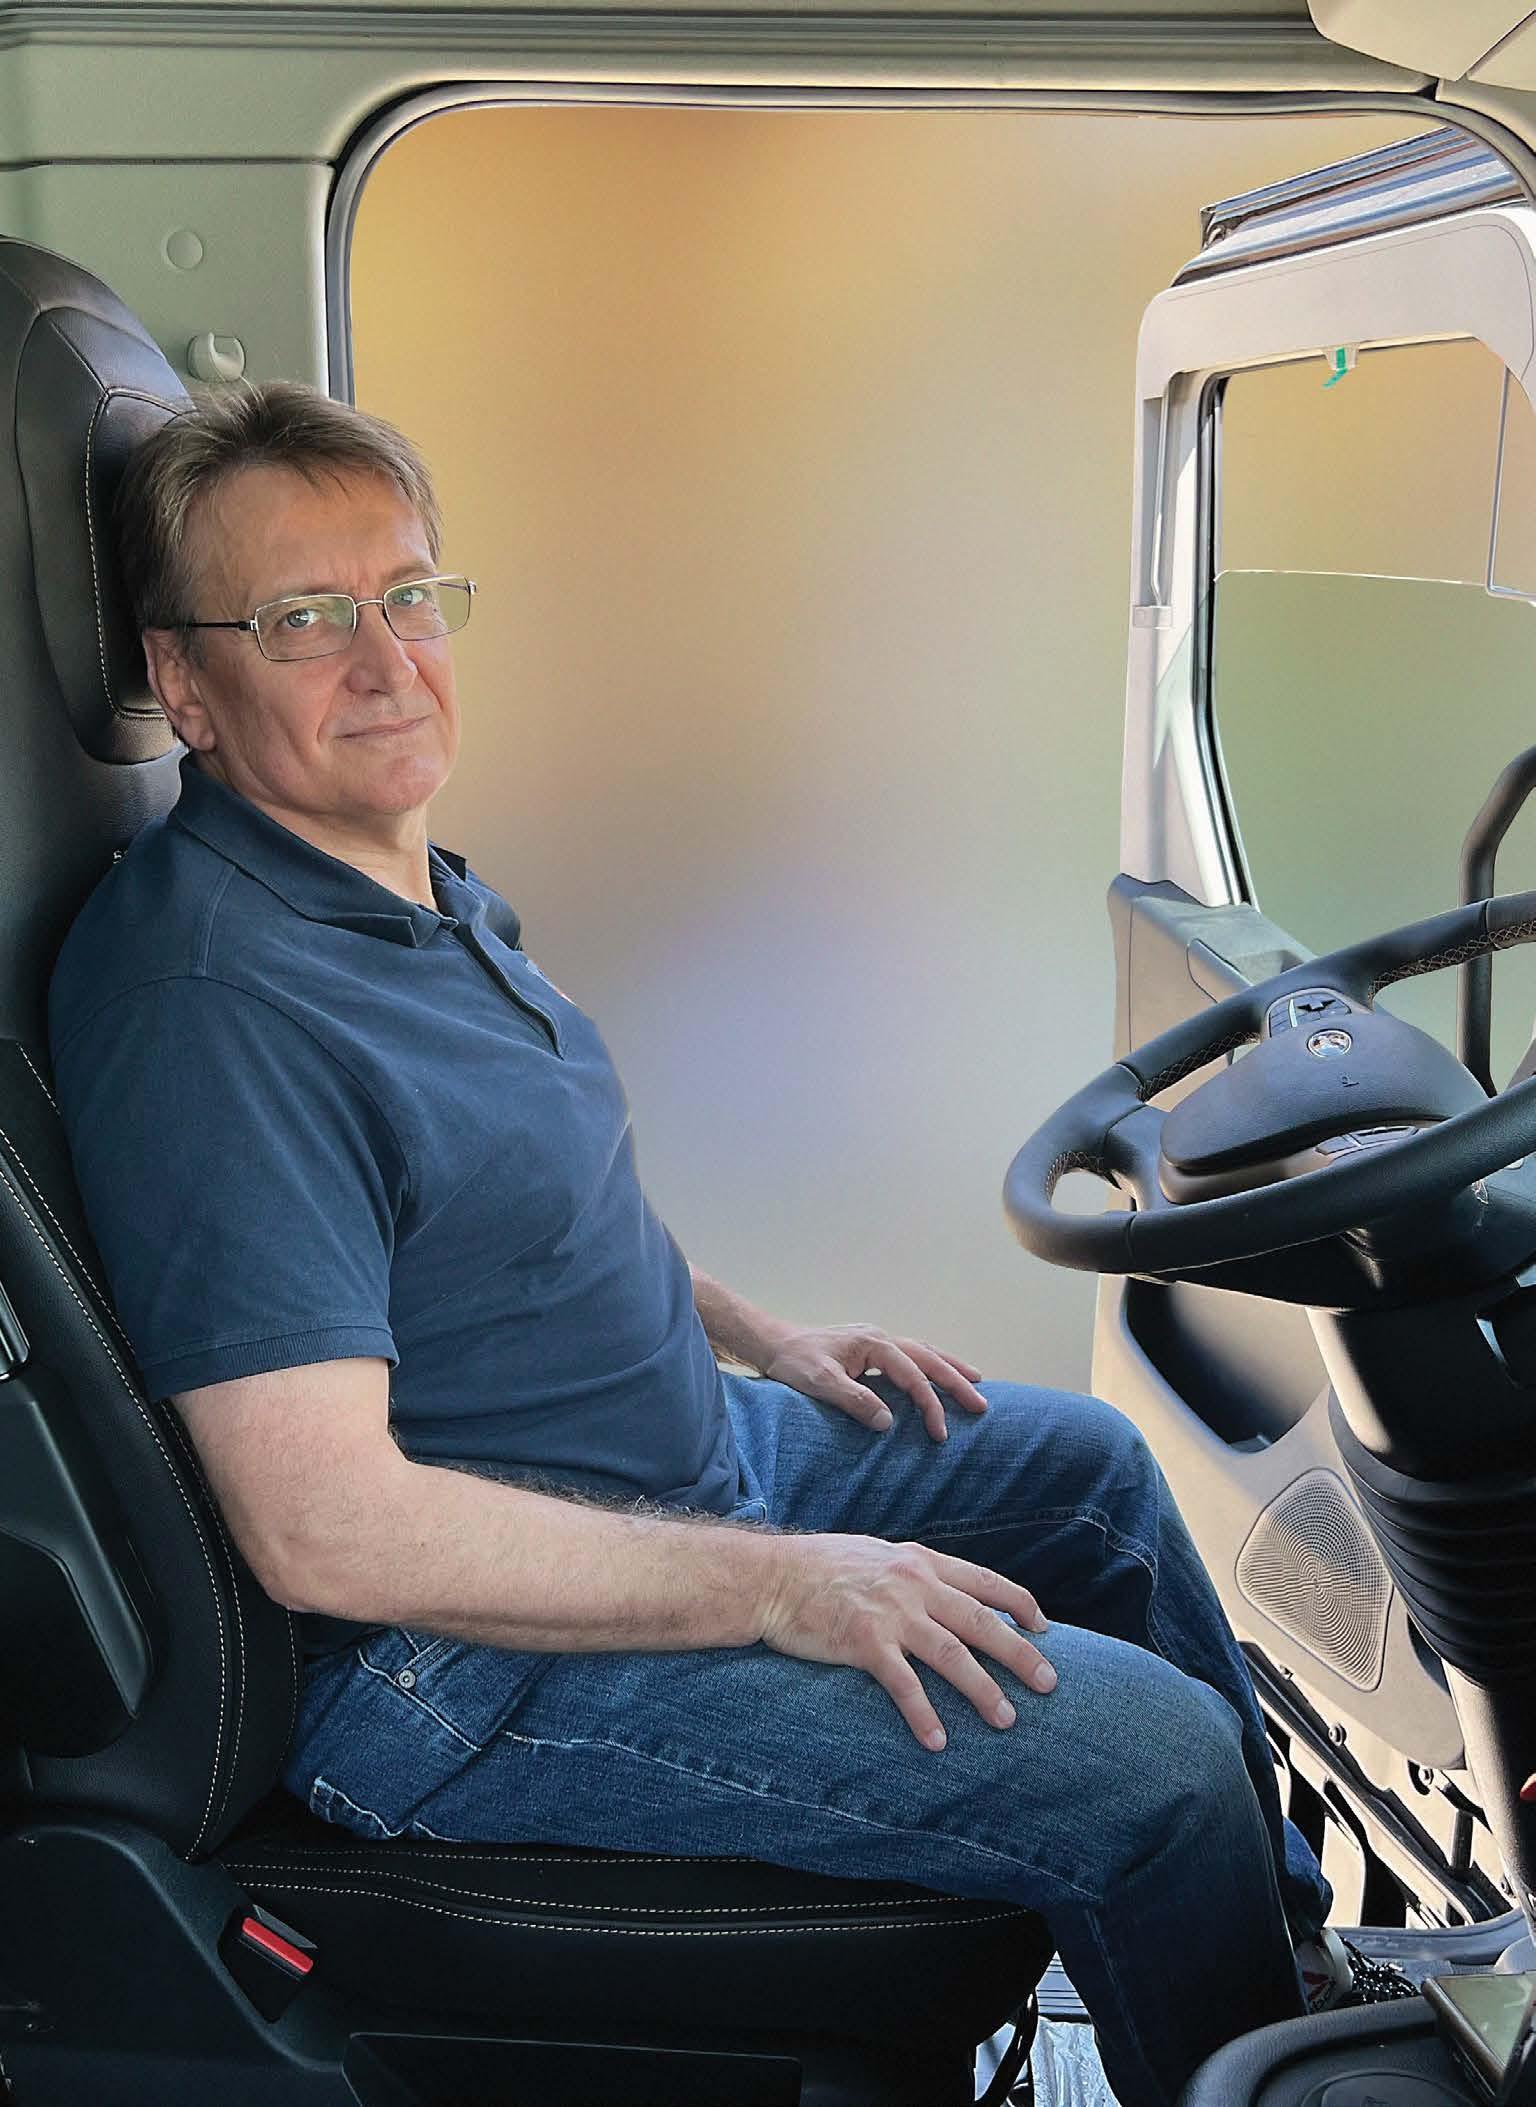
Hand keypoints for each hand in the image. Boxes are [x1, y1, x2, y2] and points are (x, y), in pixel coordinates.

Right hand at [757, 1533, 1055, 1748]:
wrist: (770, 1576)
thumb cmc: (819, 1567)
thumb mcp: (877, 1554)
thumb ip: (912, 1572)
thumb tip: (943, 1592)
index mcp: (919, 1561)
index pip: (985, 1581)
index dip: (1019, 1604)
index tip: (1044, 1627)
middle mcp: (913, 1583)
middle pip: (981, 1620)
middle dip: (1020, 1653)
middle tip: (1049, 1683)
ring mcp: (889, 1613)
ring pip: (952, 1654)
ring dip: (983, 1689)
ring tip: (1007, 1719)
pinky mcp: (863, 1642)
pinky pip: (903, 1684)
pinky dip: (924, 1714)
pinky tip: (938, 1742)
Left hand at [761, 1323, 985, 1440]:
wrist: (773, 1343)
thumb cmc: (793, 1361)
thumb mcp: (820, 1383)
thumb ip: (855, 1400)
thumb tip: (888, 1422)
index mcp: (873, 1343)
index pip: (912, 1375)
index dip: (929, 1405)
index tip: (940, 1433)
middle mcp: (880, 1338)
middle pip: (928, 1358)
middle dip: (956, 1381)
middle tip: (981, 1404)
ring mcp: (876, 1341)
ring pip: (923, 1352)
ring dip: (949, 1367)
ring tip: (976, 1381)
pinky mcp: (870, 1350)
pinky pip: (909, 1356)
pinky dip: (929, 1365)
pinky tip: (937, 1374)